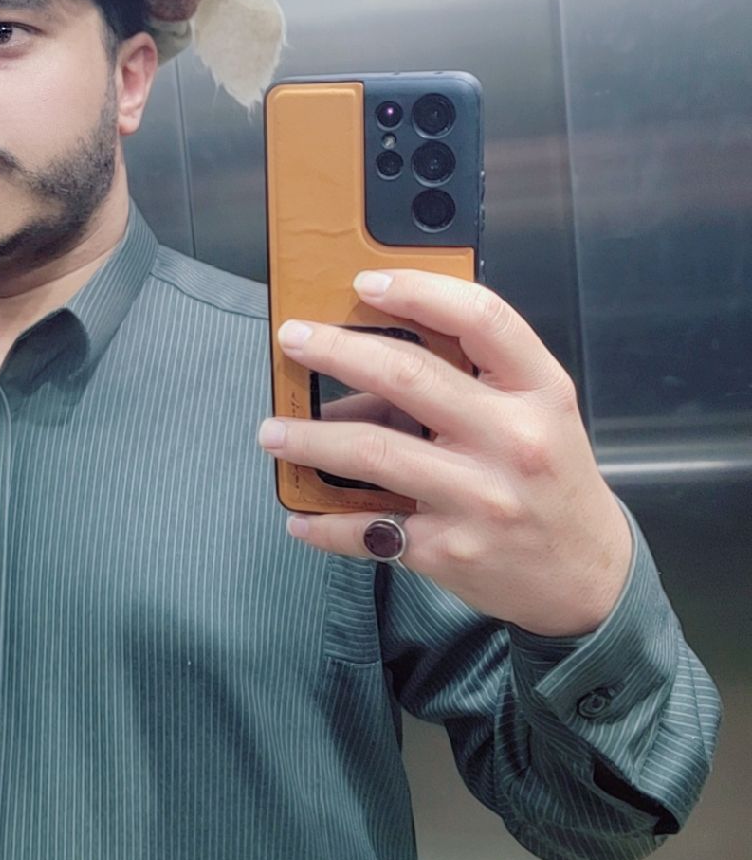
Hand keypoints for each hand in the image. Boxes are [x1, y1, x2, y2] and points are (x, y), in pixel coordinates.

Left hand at [258, 269, 632, 637]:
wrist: (586, 575)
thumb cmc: (551, 480)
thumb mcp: (540, 412)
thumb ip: (480, 375)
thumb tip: (372, 352)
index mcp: (540, 390)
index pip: (480, 319)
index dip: (418, 291)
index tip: (366, 284)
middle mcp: (513, 440)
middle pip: (408, 378)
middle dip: (336, 351)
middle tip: (294, 339)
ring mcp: (480, 499)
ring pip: (373, 453)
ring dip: (309, 438)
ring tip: (273, 430)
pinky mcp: (450, 550)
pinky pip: (369, 531)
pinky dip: (325, 523)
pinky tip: (301, 514)